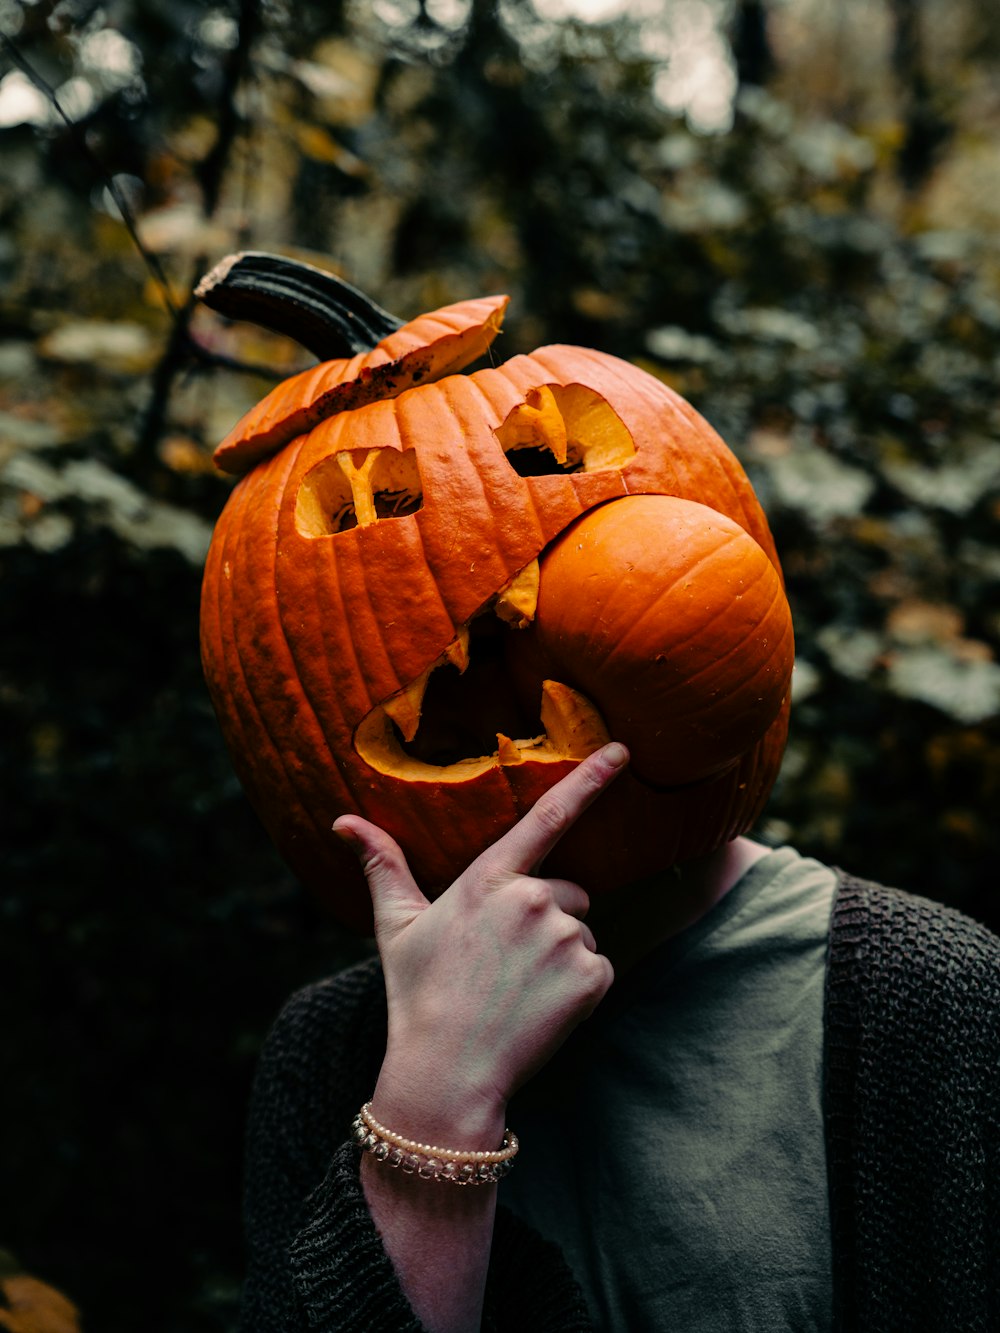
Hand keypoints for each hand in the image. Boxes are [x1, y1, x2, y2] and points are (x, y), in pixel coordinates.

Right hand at [334, 742, 626, 1146]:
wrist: (445, 1074)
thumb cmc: (417, 997)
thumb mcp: (396, 926)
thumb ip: (382, 865)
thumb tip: (343, 822)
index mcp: (488, 879)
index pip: (547, 817)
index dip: (589, 779)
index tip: (622, 749)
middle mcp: (531, 899)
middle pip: (568, 893)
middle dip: (549, 920)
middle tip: (505, 965)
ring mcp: (564, 937)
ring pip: (582, 934)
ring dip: (562, 958)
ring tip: (517, 993)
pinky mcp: (591, 976)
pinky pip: (599, 970)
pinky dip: (579, 990)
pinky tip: (540, 1011)